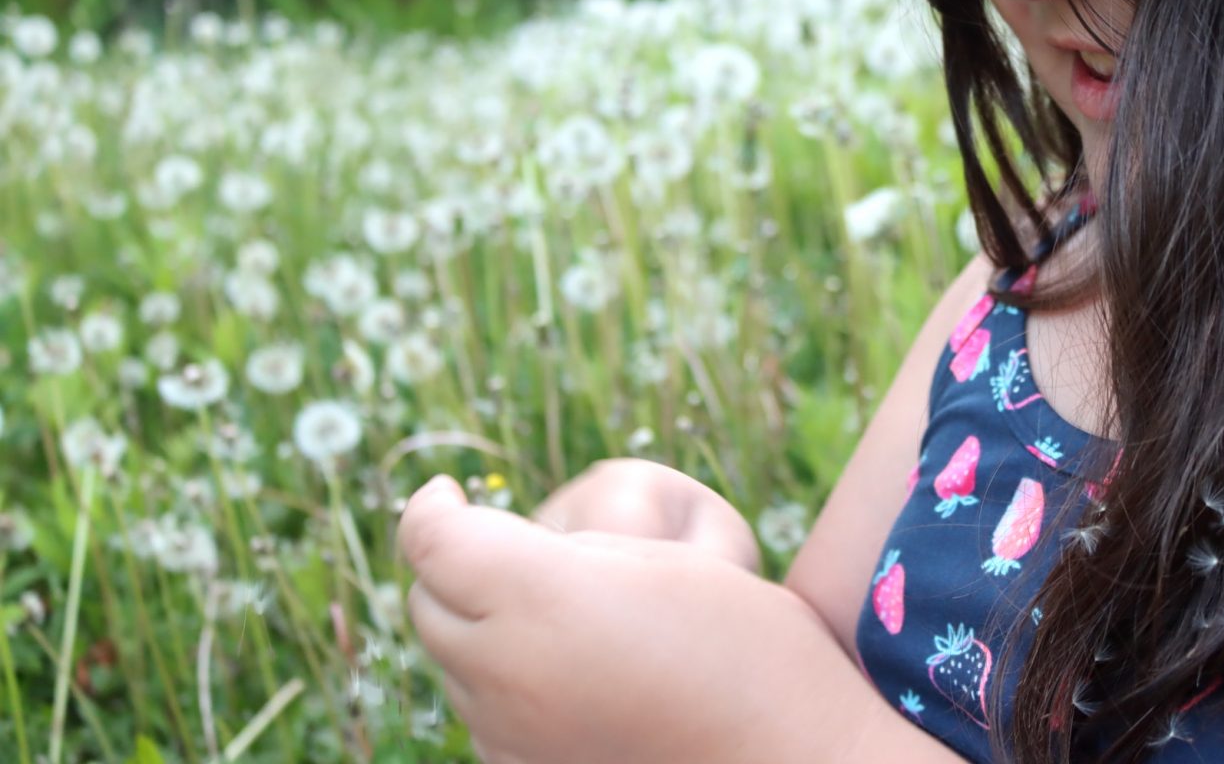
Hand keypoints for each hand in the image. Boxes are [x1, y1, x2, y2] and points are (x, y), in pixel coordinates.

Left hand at [399, 475, 869, 763]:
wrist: (789, 754)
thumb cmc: (742, 639)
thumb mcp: (658, 554)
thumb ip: (562, 542)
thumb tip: (493, 545)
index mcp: (543, 599)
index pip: (433, 540)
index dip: (429, 507)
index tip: (445, 492)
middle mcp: (507, 674)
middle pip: (427, 604)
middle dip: (450, 566)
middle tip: (501, 546)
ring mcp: (509, 737)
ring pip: (452, 662)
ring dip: (475, 626)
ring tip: (548, 612)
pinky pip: (482, 715)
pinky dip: (499, 682)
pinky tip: (563, 673)